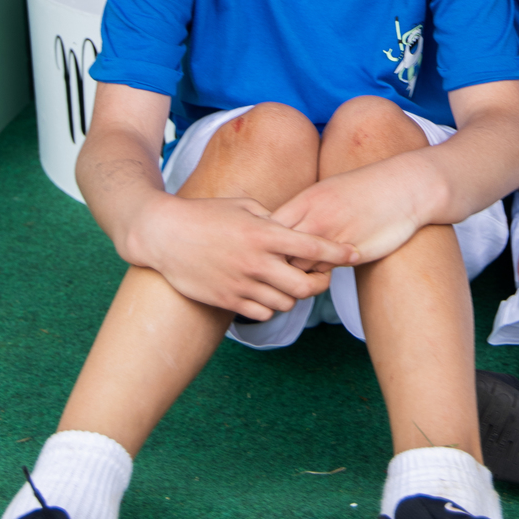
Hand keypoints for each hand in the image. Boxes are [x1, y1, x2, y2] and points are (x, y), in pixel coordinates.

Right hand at [137, 192, 358, 320]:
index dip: (338, 252)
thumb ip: (273, 218)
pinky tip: (268, 293)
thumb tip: (296, 230)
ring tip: (290, 283)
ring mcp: (241, 284)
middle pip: (305, 286)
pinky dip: (271, 306)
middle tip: (321, 277)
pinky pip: (262, 313)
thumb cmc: (206, 214)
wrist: (164, 235)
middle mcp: (255, 261)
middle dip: (320, 284)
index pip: (312, 248)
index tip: (354, 253)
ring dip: (294, 296)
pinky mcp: (227, 300)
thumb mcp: (244, 206)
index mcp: (263, 233)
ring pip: (286, 303)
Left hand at [272, 156, 428, 264]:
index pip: (269, 228)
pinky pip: (323, 272)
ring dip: (296, 273)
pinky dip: (318, 276)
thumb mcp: (328, 190)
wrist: (404, 187)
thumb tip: (282, 227)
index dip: (266, 242)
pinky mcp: (352, 254)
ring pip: (299, 266)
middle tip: (278, 269)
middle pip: (278, 250)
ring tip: (298, 275)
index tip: (270, 249)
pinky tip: (322, 273)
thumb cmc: (365, 189)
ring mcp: (334, 237)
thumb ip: (305, 209)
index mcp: (307, 200)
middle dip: (274, 262)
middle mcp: (316, 219)